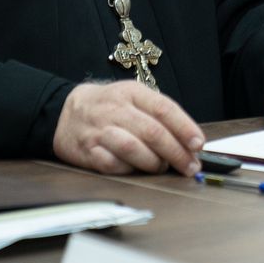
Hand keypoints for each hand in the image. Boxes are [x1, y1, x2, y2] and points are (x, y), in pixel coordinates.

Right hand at [53, 81, 204, 175]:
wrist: (65, 111)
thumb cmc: (110, 106)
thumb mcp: (135, 98)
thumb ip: (160, 115)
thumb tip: (190, 141)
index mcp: (132, 92)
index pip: (164, 109)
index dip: (185, 128)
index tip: (198, 144)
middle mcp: (115, 109)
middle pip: (152, 132)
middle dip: (176, 152)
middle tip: (190, 166)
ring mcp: (99, 130)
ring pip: (133, 149)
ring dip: (154, 163)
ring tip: (163, 167)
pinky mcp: (87, 151)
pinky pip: (112, 165)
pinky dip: (129, 170)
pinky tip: (137, 170)